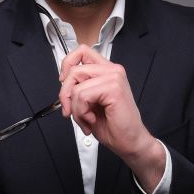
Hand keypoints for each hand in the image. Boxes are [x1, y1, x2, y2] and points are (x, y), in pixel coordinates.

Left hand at [59, 45, 165, 191]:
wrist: (130, 142)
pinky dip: (82, 112)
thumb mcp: (89, 102)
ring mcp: (114, 77)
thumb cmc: (113, 126)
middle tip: (70, 111)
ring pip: (76, 85)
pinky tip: (92, 119)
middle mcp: (112, 70)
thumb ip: (79, 87)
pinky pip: (82, 95)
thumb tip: (63, 81)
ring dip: (76, 108)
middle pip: (74, 69)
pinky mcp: (113, 88)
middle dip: (65, 94)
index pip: (82, 51)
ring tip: (86, 119)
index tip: (64, 82)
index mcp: (107, 71)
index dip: (67, 65)